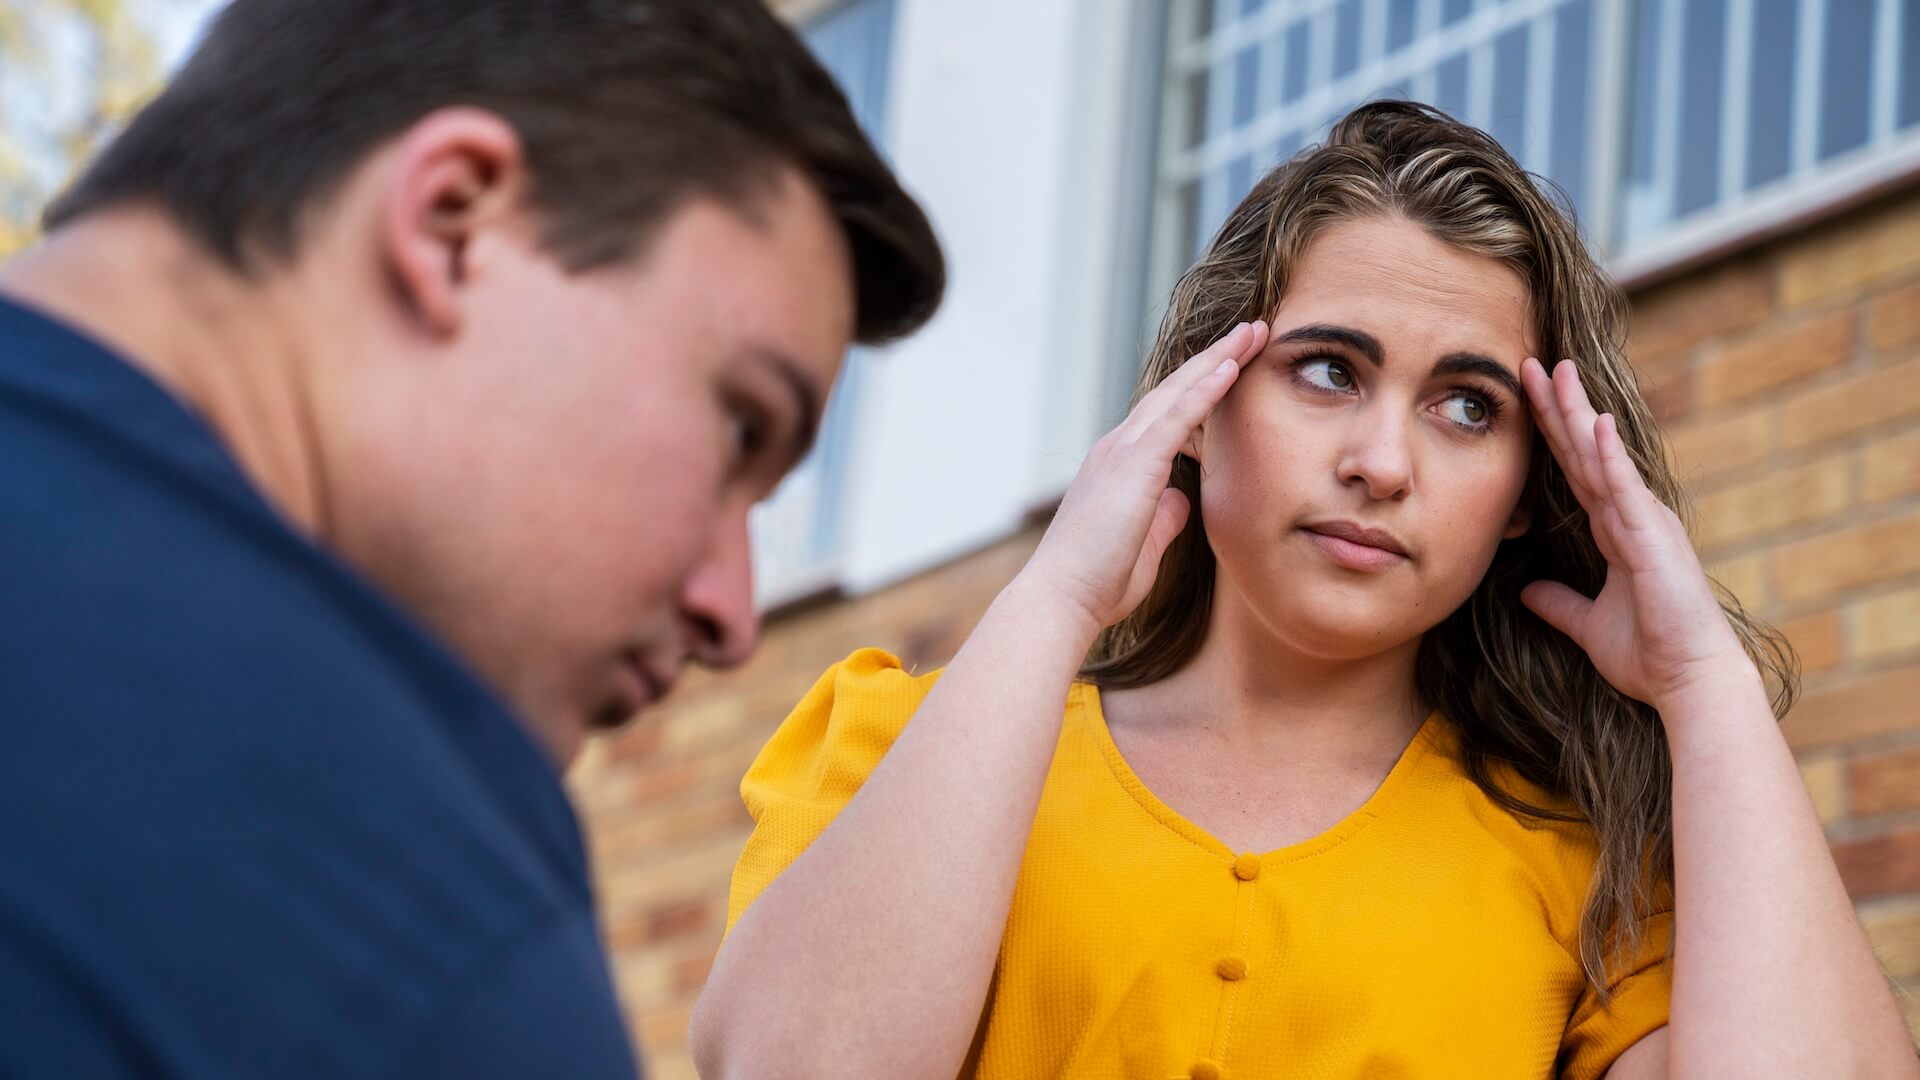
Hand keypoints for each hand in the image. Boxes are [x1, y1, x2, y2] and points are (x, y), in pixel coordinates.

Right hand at [1020, 321, 1269, 634]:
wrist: (1062, 597)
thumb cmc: (1098, 582)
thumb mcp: (1144, 544)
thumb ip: (1163, 517)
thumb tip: (1182, 498)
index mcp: (1119, 468)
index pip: (1165, 416)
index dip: (1200, 389)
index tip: (1231, 367)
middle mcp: (1117, 449)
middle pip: (1173, 390)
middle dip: (1214, 358)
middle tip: (1251, 330)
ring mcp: (1122, 451)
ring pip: (1178, 391)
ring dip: (1218, 358)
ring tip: (1253, 331)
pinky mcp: (1133, 463)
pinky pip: (1177, 415)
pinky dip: (1206, 387)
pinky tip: (1232, 364)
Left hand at [1517, 357, 1754, 710]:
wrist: (1689, 682)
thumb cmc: (1650, 656)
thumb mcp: (1588, 625)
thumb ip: (1558, 604)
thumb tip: (1525, 591)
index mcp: (1617, 531)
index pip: (1574, 471)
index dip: (1551, 434)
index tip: (1527, 397)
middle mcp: (1632, 516)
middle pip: (1584, 452)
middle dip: (1557, 408)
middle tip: (1531, 363)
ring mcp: (1645, 522)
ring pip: (1601, 458)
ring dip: (1577, 414)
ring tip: (1555, 372)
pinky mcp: (1653, 538)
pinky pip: (1625, 489)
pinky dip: (1609, 456)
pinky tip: (1593, 422)